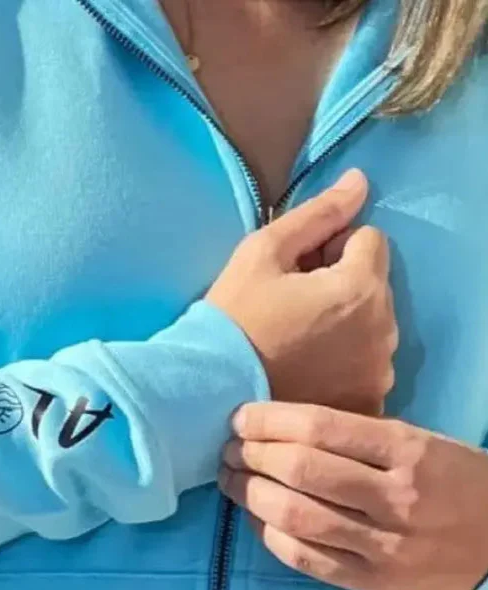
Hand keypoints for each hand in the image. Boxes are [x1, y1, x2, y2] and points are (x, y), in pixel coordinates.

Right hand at [206, 169, 397, 416]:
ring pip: (374, 327)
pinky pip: (368, 367)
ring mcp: (378, 373)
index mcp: (361, 288)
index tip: (298, 272)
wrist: (212, 394)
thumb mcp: (263, 253)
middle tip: (295, 308)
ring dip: (348, 325)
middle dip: (344, 285)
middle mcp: (383, 332)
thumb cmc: (234, 319)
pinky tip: (310, 372)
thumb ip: (319, 213)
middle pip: (375, 285)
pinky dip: (347, 365)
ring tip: (300, 343)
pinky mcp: (367, 403)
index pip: (370, 240)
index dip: (332, 247)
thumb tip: (360, 181)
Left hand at [219, 402, 487, 589]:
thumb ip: (360, 435)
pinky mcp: (372, 582)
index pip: (321, 428)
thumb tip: (283, 426)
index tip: (240, 417)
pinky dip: (269, 535)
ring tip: (230, 479)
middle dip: (251, 454)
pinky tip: (254, 517)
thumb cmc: (456, 481)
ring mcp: (383, 544)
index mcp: (408, 450)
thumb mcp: (421, 442)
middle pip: (301, 470)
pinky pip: (305, 558)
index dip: (269, 420)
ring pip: (296, 516)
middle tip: (227, 448)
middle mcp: (395, 497)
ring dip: (249, 494)